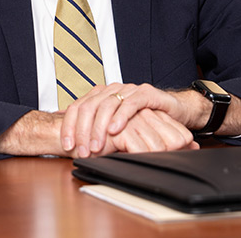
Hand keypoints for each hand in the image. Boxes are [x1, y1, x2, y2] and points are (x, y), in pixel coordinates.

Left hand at [60, 83, 195, 156]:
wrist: (173, 111)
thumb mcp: (113, 127)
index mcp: (100, 95)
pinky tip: (115, 130)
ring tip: (96, 147)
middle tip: (81, 151)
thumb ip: (94, 130)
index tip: (67, 146)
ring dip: (99, 128)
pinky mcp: (146, 93)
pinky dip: (121, 117)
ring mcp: (128, 90)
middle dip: (83, 131)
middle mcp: (112, 90)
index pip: (78, 107)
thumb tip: (71, 142)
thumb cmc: (142, 121)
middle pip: (89, 107)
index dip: (69, 126)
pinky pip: (130, 103)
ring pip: (107, 105)